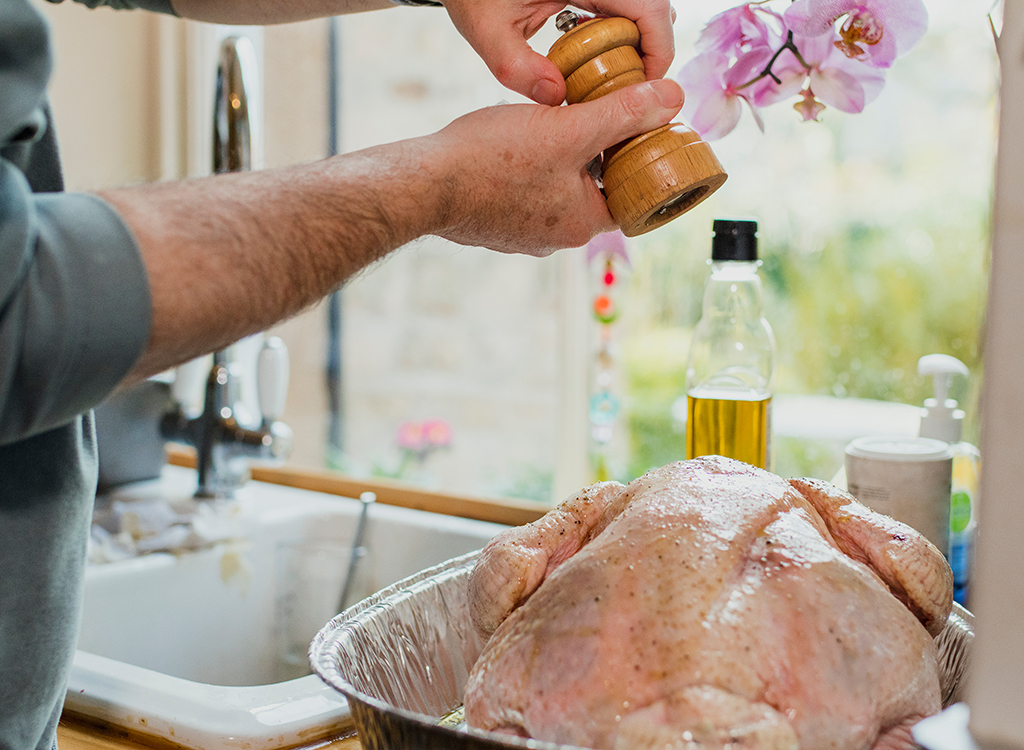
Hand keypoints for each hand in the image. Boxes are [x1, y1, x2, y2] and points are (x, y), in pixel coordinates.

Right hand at [413, 78, 682, 254]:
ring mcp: (518, 236)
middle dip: (590, 156)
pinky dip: (521, 173)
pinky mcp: (490, 227)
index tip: (631, 130)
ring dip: (554, 163)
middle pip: (589, 191)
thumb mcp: (570, 128)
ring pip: (552, 192)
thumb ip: (622, 114)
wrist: (425, 184)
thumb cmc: (494, 160)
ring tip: (546, 127)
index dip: (632, 158)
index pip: (626, 193)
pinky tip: (509, 147)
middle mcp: (553, 239)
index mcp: (582, 224)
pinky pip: (519, 196)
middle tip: (587, 117)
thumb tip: (673, 97)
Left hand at [441, 0, 675, 105]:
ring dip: (635, 45)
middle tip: (624, 94)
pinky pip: (622, 7)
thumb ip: (517, 67)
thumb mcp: (487, 28)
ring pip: (642, 9)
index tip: (643, 91)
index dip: (659, 53)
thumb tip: (556, 98)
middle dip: (649, 54)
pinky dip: (617, 35)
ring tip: (609, 81)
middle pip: (654, 12)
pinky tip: (594, 61)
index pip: (653, 11)